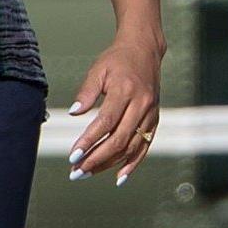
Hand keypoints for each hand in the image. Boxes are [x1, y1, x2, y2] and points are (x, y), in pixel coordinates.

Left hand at [65, 34, 163, 181]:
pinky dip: (132, 163)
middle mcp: (141, 104)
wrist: (145, 50)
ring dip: (109, 164)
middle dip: (97, 159)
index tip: (73, 156)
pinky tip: (119, 177)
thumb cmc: (117, 59)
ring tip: (88, 173)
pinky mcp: (154, 119)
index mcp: (125, 90)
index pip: (106, 122)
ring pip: (131, 147)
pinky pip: (145, 146)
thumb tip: (73, 114)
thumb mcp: (98, 70)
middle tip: (76, 171)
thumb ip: (86, 92)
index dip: (90, 141)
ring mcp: (150, 113)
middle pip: (119, 139)